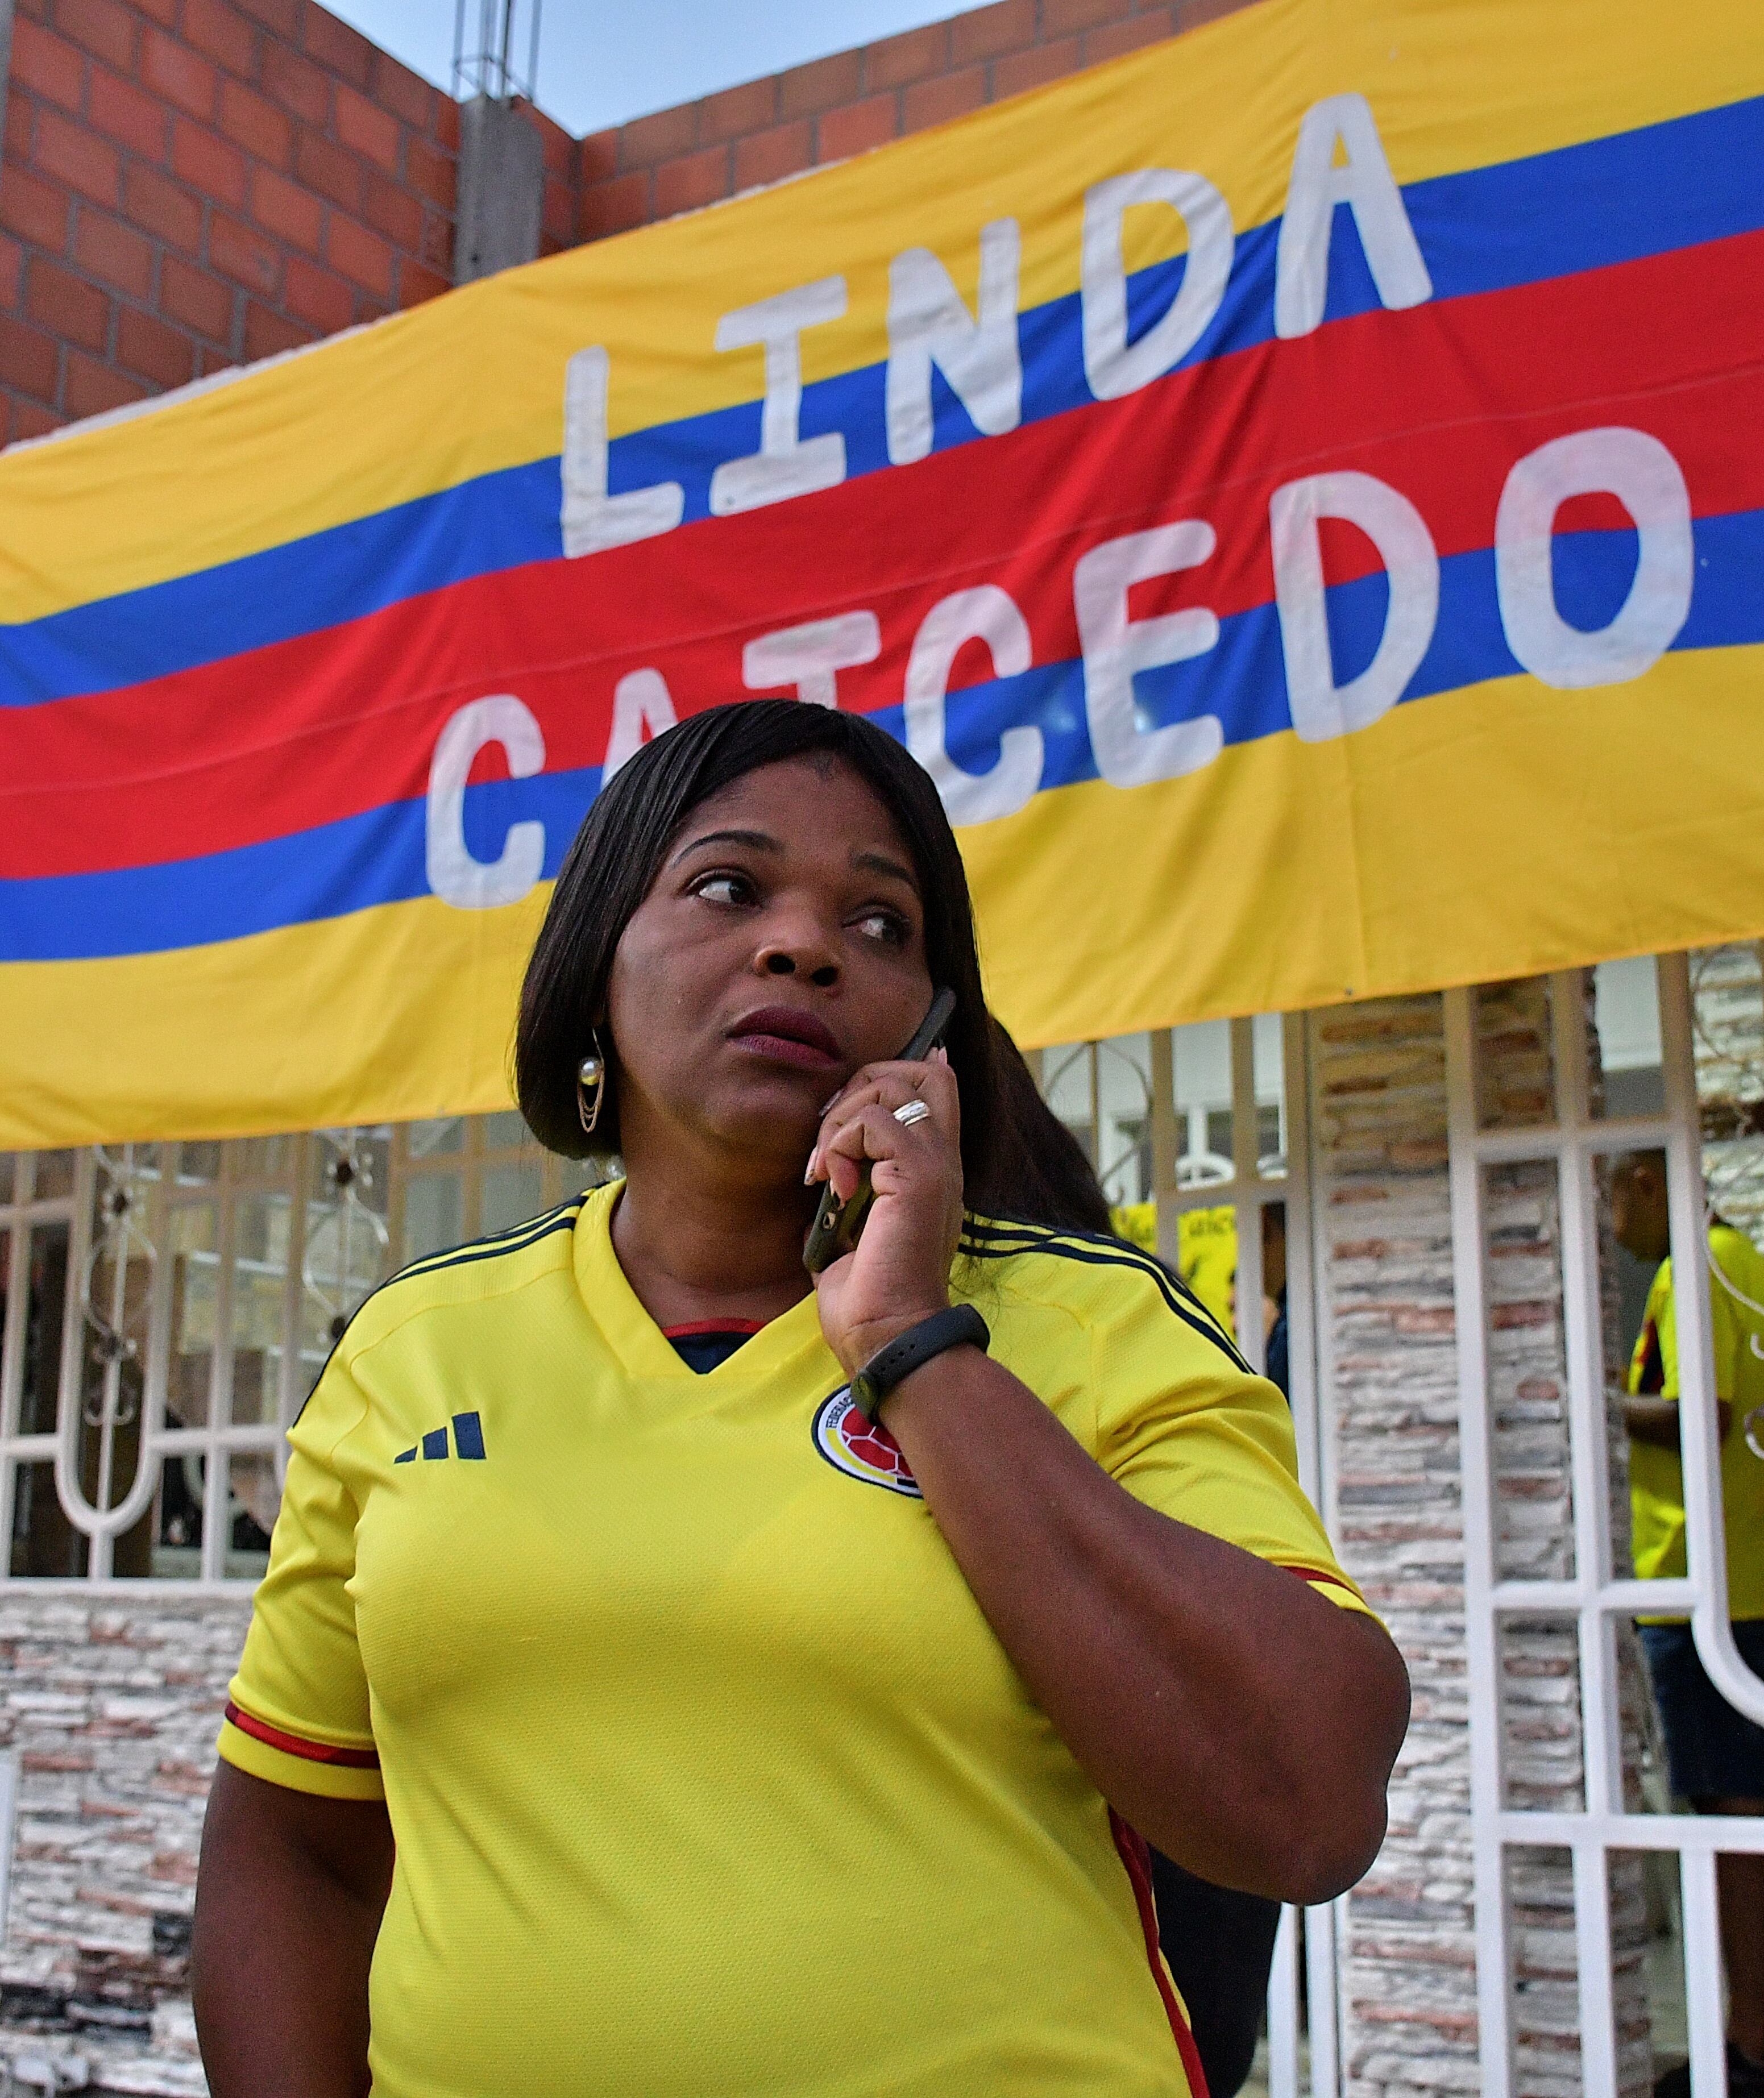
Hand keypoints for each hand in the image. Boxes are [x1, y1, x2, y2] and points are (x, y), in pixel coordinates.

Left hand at [807, 1050, 963, 1374]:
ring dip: (839, 1118)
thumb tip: (829, 1163)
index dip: (899, 1072)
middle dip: (859, 1086)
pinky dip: (839, 1143)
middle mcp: (943, 1160)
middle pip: (919, 1070)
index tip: (850, 1105)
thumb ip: (851, 1184)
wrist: (888, 1336)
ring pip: (889, 1083)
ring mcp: (935, 1164)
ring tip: (824, 1169)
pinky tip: (833, 1186)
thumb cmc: (868, 1297)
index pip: (938, 1088)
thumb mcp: (853, 1225)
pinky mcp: (918, 1176)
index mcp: (934, 1170)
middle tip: (829, 1141)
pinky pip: (871, 1119)